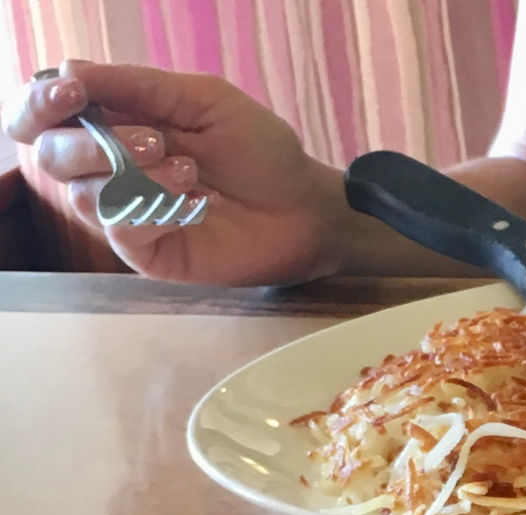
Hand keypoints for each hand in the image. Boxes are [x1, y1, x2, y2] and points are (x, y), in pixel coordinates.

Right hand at [2, 59, 353, 284]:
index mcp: (113, 123)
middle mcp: (109, 169)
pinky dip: (150, 212)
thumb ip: (137, 86)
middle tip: (154, 141)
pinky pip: (120, 232)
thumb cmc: (258, 151)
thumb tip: (69, 70)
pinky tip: (191, 204)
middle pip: (51, 156)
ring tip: (189, 171)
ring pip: (84, 195)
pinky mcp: (150, 254)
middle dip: (89, 142)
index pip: (43, 114)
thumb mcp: (200, 100)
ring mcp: (128, 215)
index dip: (40, 102)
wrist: (304, 207)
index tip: (71, 92)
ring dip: (134, 176)